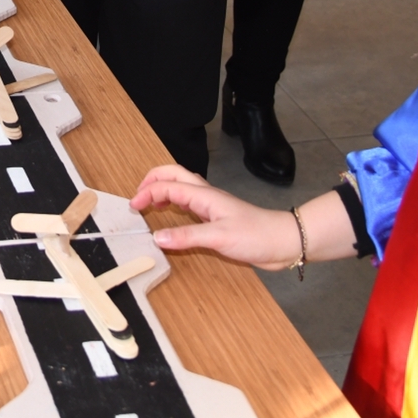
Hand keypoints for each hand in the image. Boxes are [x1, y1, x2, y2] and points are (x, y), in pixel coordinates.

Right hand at [129, 164, 303, 270]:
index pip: (167, 185)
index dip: (147, 192)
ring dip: (163, 190)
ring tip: (149, 204)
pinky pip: (189, 205)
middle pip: (173, 175)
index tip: (134, 207)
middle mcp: (206, 196)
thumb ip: (187, 236)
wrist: (284, 241)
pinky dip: (174, 205)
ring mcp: (211, 206)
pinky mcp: (216, 219)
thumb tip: (158, 237)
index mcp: (204, 195)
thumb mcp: (219, 237)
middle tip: (138, 197)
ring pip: (181, 188)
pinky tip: (173, 219)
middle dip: (152, 181)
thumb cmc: (257, 235)